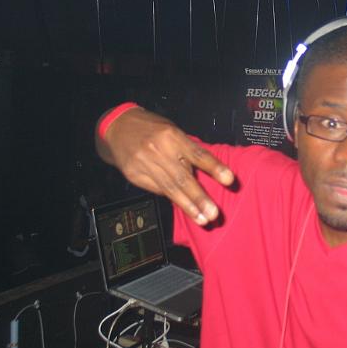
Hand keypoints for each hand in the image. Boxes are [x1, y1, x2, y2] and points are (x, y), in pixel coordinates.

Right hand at [96, 107, 233, 224]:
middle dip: (199, 198)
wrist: (117, 127)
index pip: (197, 154)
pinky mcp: (135, 175)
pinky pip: (157, 190)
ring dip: (188, 206)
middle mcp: (159, 150)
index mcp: (172, 136)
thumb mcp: (172, 130)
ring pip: (170, 189)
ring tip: (202, 219)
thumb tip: (207, 171)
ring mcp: (145, 164)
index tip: (229, 180)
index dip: (214, 167)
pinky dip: (172, 198)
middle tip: (213, 214)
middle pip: (182, 177)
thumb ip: (187, 149)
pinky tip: (184, 207)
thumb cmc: (151, 128)